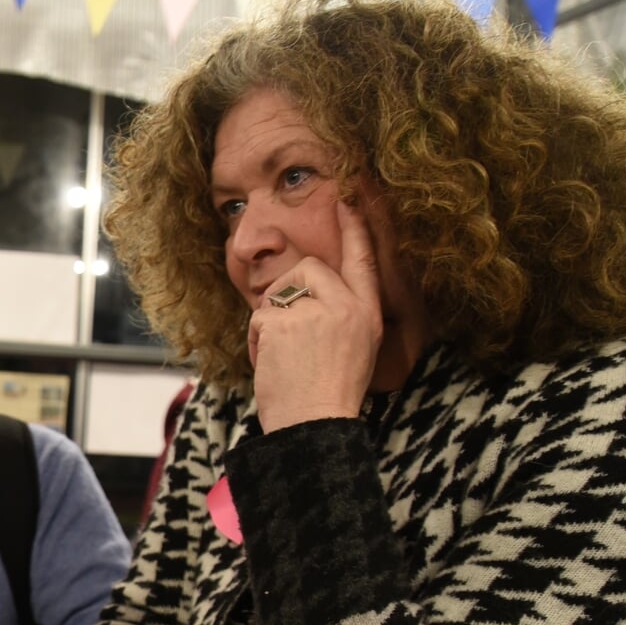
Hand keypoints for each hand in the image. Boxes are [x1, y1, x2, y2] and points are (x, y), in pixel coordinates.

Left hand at [246, 199, 383, 432]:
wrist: (314, 425)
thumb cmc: (330, 395)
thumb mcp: (354, 348)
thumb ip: (339, 314)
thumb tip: (308, 289)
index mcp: (367, 314)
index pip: (362, 261)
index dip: (355, 229)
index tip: (347, 199)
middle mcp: (346, 307)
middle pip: (307, 268)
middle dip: (289, 293)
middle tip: (289, 332)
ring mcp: (315, 313)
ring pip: (278, 294)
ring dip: (271, 322)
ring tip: (284, 357)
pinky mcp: (285, 323)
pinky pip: (260, 318)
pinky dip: (258, 342)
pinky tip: (271, 365)